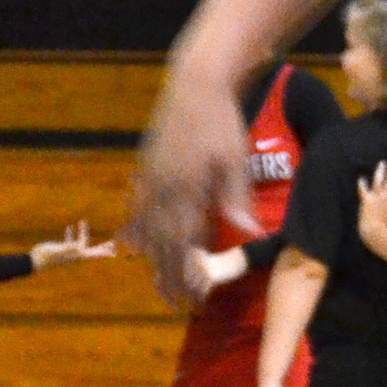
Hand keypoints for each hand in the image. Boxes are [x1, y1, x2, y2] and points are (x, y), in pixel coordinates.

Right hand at [30, 221, 114, 270]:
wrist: (34, 261)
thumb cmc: (46, 256)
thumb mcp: (59, 250)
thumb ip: (69, 248)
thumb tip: (78, 246)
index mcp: (77, 255)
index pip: (95, 254)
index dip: (104, 251)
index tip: (114, 247)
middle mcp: (75, 255)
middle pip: (93, 251)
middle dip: (103, 248)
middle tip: (114, 244)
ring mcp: (68, 253)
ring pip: (81, 244)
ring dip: (86, 236)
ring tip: (89, 231)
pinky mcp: (61, 249)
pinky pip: (69, 241)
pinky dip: (72, 234)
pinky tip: (70, 227)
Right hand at [131, 70, 260, 295]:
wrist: (195, 84)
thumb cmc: (222, 121)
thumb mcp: (234, 159)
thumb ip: (237, 197)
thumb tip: (250, 232)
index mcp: (184, 189)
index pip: (183, 243)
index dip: (187, 274)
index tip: (193, 298)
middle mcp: (161, 189)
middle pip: (161, 243)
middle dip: (168, 276)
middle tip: (175, 303)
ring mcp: (149, 179)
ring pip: (146, 229)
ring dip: (152, 259)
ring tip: (158, 283)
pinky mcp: (146, 168)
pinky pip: (136, 207)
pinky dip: (137, 230)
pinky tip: (138, 244)